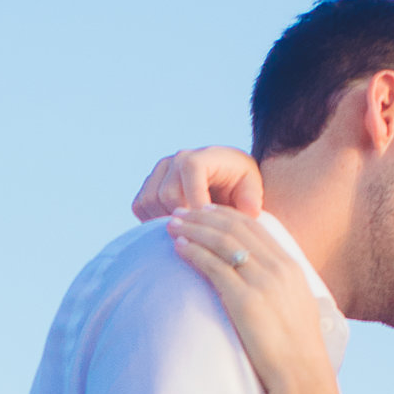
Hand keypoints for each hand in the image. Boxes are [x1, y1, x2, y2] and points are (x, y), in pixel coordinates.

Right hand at [130, 144, 264, 222]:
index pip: (190, 171)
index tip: (207, 225)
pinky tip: (174, 229)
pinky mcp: (148, 185)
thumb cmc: (239, 185)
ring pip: (150, 201)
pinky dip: (151, 221)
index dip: (195, 200)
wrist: (223, 181)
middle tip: (198, 237)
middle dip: (183, 219)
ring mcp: (159, 171)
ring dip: (166, 222)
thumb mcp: (253, 187)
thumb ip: (253, 197)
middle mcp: (176, 159)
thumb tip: (250, 211)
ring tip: (187, 234)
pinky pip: (140, 206)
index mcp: (202, 156)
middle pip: (167, 193)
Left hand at [167, 209, 335, 393]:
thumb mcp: (296, 310)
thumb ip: (281, 289)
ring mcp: (262, 283)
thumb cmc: (297, 352)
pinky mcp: (245, 301)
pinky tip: (179, 247)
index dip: (227, 215)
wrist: (302, 375)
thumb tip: (266, 286)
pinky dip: (194, 252)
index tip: (206, 211)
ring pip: (222, 242)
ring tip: (172, 224)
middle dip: (205, 216)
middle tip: (182, 210)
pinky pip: (214, 267)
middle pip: (236, 229)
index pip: (255, 228)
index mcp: (291, 267)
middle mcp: (278, 268)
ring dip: (194, 229)